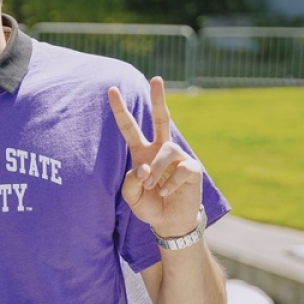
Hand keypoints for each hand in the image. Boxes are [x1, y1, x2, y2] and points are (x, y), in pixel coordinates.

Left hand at [107, 77, 203, 237]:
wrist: (170, 223)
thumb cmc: (150, 206)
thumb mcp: (131, 197)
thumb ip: (130, 182)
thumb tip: (144, 167)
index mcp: (142, 152)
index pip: (129, 127)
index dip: (120, 110)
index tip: (111, 90)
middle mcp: (160, 150)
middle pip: (161, 119)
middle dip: (159, 99)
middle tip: (156, 79)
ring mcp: (178, 158)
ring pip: (167, 149)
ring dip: (157, 169)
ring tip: (153, 188)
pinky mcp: (192, 169)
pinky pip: (180, 169)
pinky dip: (169, 184)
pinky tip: (166, 193)